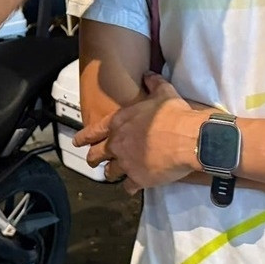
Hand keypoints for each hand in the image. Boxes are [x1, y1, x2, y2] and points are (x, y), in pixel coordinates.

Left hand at [73, 74, 205, 194]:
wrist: (188, 138)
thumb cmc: (173, 114)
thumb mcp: (163, 92)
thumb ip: (152, 83)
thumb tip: (148, 75)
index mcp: (118, 122)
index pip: (93, 131)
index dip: (83, 138)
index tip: (77, 143)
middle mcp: (117, 143)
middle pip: (96, 154)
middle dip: (93, 158)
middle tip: (92, 161)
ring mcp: (126, 162)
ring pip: (110, 172)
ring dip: (111, 173)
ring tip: (112, 174)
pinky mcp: (138, 178)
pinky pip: (128, 187)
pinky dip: (129, 187)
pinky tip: (131, 188)